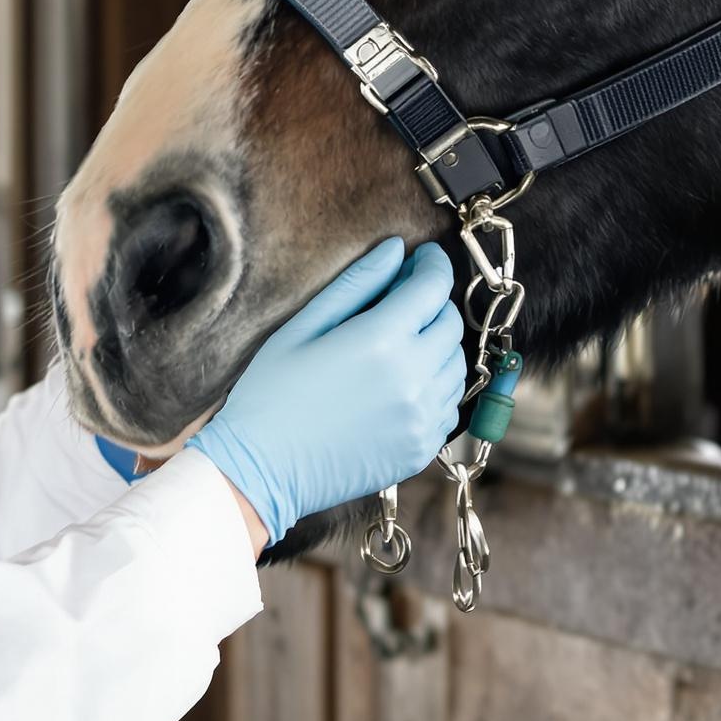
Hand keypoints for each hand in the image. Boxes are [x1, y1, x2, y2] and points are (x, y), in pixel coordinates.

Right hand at [186, 238, 463, 546]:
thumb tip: (394, 250)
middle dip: (433, 302)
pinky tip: (402, 384)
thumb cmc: (271, 395)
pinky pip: (450, 405)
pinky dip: (436, 386)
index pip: (433, 286)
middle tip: (405, 299)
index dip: (432, 264)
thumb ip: (356, 283)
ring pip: (457, 365)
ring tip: (402, 343)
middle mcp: (413, 378)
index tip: (422, 256)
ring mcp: (421, 418)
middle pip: (451, 323)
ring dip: (438, 345)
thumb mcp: (303, 327)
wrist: (263, 470)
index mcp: (382, 340)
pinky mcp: (421, 448)